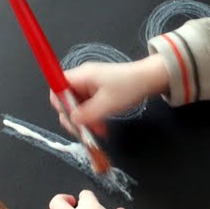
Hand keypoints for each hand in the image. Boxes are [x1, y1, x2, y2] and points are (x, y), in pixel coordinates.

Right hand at [50, 54, 168, 135]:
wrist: (151, 79)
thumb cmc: (129, 87)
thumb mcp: (107, 104)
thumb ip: (87, 114)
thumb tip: (72, 121)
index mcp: (82, 76)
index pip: (57, 87)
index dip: (59, 104)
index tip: (69, 119)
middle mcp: (83, 79)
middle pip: (67, 99)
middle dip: (75, 117)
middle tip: (85, 132)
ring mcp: (91, 85)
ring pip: (79, 106)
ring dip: (86, 120)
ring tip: (98, 132)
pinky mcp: (100, 92)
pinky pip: (89, 107)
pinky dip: (93, 117)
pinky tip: (102, 128)